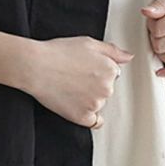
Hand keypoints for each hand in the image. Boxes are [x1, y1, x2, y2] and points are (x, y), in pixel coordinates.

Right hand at [18, 35, 134, 128]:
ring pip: (99, 104)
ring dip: (90, 100)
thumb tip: (128, 57)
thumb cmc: (58, 52)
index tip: (85, 70)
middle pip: (106, 90)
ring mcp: (95, 104)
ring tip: (71, 88)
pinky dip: (88, 116)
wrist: (36, 66)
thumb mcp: (89, 43)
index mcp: (111, 70)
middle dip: (94, 85)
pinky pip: (94, 122)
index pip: (112, 74)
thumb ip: (112, 51)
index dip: (98, 71)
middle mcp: (106, 88)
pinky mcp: (83, 117)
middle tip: (76, 78)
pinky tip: (77, 105)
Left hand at [140, 0, 164, 78]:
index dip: (151, 24)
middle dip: (154, 37)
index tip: (153, 17)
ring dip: (160, 52)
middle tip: (157, 26)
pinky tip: (162, 72)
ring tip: (162, 39)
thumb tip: (146, 13)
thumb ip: (162, 3)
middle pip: (163, 46)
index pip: (159, 29)